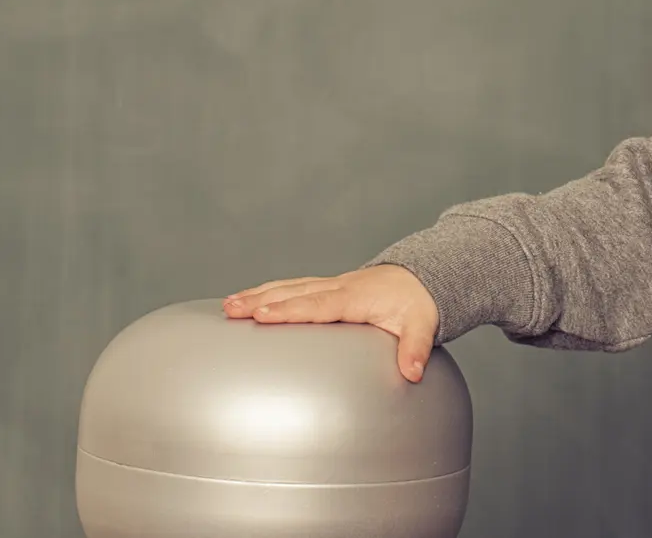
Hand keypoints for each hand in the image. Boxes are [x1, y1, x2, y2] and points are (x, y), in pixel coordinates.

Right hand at [223, 266, 440, 382]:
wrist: (420, 277)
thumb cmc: (418, 303)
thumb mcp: (423, 324)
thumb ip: (416, 348)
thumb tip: (413, 373)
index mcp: (356, 297)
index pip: (317, 304)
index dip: (289, 309)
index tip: (261, 314)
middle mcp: (339, 288)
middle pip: (294, 292)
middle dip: (261, 300)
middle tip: (231, 308)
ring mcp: (331, 286)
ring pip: (290, 288)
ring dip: (259, 294)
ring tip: (228, 304)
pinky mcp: (327, 288)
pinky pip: (295, 289)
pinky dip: (270, 292)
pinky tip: (250, 301)